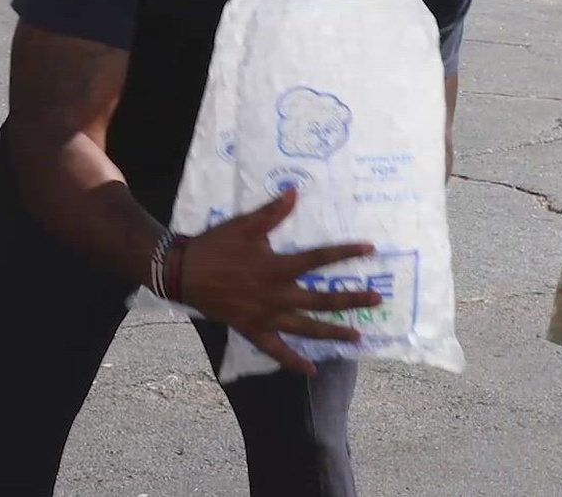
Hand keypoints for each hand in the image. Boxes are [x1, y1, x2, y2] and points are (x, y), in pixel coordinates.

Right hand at [176, 189, 379, 375]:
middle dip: (351, 300)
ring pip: (306, 328)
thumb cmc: (215, 246)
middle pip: (322, 300)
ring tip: (357, 338)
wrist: (185, 273)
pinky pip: (277, 351)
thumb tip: (295, 191)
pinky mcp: (254, 330)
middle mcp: (277, 295)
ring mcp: (267, 317)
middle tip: (376, 299)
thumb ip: (273, 212)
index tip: (370, 250)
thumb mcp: (244, 225)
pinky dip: (294, 362)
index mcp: (278, 268)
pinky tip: (311, 369)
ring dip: (333, 333)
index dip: (345, 254)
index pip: (319, 259)